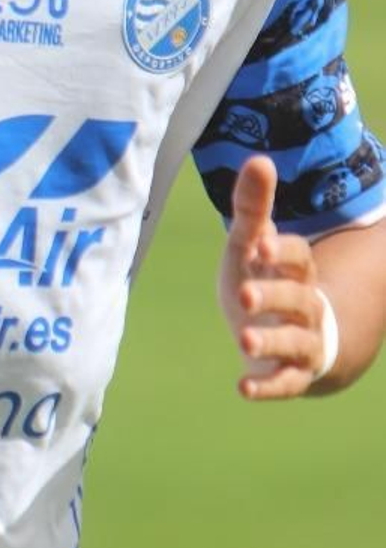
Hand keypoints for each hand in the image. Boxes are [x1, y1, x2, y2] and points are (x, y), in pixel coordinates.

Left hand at [218, 155, 331, 399]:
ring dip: (271, 342)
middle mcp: (305, 305)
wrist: (284, 334)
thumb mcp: (251, 245)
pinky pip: (286, 382)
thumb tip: (259, 159)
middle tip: (243, 296)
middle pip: (297, 299)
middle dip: (272, 297)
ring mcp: (301, 341)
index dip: (280, 252)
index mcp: (295, 271)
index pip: (297, 257)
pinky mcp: (292, 374)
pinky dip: (268, 386)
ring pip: (296, 341)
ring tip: (243, 342)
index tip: (258, 243)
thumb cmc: (264, 280)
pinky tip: (243, 388)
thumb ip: (253, 208)